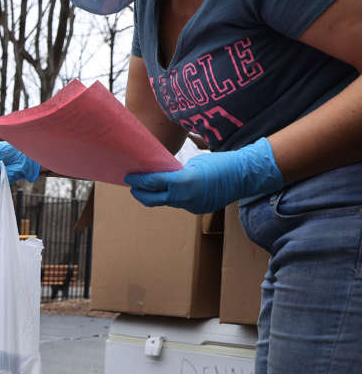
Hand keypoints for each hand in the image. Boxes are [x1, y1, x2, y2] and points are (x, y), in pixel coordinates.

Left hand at [125, 138, 283, 214]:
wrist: (244, 175)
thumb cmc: (219, 163)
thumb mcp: (193, 164)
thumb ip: (175, 173)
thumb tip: (162, 176)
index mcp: (181, 182)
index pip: (152, 183)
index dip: (138, 181)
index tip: (128, 177)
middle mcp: (183, 198)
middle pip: (153, 199)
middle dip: (140, 194)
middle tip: (133, 187)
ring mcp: (190, 206)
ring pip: (167, 202)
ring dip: (158, 195)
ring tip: (151, 187)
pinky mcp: (197, 210)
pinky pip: (180, 204)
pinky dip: (175, 197)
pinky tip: (174, 190)